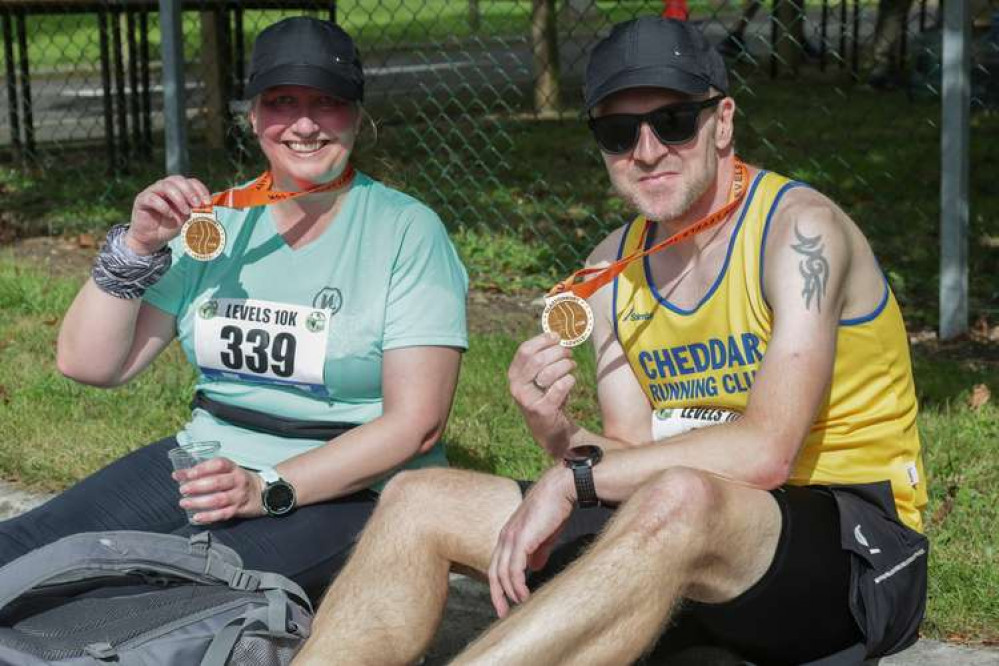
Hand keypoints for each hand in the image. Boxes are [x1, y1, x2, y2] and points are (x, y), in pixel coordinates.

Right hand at [126, 176, 211, 254]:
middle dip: (190, 192)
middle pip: (178, 180)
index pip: (191, 181)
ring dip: (179, 198)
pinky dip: (163, 206)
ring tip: (186, 212)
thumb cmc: (171, 225)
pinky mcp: (142, 200)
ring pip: (165, 186)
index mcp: (178, 188)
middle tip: (198, 205)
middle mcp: (165, 186)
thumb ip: (195, 211)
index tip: (208, 203)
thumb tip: (206, 206)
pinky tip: (170, 216)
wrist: (153, 238)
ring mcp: (152, 191)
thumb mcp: (187, 218)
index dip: (201, 190)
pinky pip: (152, 198)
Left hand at [174, 457, 264, 523]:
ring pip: (218, 500)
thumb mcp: (227, 471)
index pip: (219, 465)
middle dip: (197, 486)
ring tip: (184, 503)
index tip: (188, 473)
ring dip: (199, 502)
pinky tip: (197, 517)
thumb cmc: (238, 480)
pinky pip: (222, 514)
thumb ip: (206, 472)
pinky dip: (208, 516)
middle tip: (183, 489)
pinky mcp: (238, 510)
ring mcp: (238, 496)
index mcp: (233, 468)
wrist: (262, 492)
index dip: (202, 468)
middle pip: (217, 483)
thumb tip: (178, 475)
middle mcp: (237, 481)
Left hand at [488, 467, 575, 617]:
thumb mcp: (543, 535)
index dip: (498, 584)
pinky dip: (517, 584)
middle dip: (497, 594)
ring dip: (510, 592)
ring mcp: (511, 538)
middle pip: (493, 572)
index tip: (505, 601)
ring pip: (502, 573)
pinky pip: (514, 568)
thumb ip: (537, 552)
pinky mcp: (521, 539)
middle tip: (503, 612)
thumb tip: (534, 568)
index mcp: (508, 535)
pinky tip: (524, 594)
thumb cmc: (553, 509)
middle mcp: (505, 537)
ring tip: (519, 604)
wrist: (560, 489)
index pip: (496, 564)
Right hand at [508, 332, 576, 457]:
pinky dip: (569, 381)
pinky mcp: (542, 410)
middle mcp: (516, 387)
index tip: (558, 337)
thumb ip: (544, 357)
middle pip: (538, 359)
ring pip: (549, 372)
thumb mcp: (540, 377)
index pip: (525, 350)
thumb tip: (557, 332)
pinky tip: (570, 382)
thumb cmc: (548, 397)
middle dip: (558, 352)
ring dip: (566, 365)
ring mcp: (527, 400)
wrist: (551, 431)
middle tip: (569, 353)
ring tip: (572, 366)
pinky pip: (560, 387)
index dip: (542, 340)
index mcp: (514, 375)